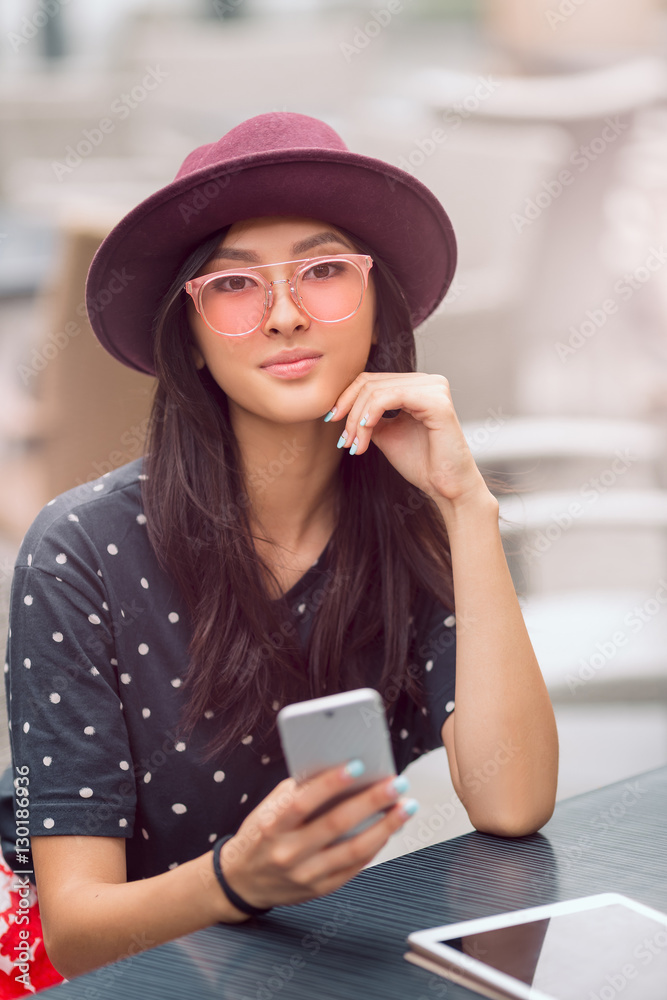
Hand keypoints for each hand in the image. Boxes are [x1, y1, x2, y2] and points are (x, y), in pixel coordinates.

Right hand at [216, 763, 416, 912]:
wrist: (241, 881)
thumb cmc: (261, 833)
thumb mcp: (270, 808)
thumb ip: (300, 790)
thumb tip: (342, 768)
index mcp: (273, 825)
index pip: (305, 800)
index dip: (332, 782)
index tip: (358, 765)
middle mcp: (289, 852)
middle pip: (336, 824)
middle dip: (371, 802)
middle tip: (396, 784)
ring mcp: (306, 874)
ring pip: (353, 850)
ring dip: (385, 827)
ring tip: (405, 807)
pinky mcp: (320, 889)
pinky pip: (354, 867)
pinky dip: (375, 846)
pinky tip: (390, 829)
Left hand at [325, 372, 489, 506]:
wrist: (445, 487)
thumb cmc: (421, 463)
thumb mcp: (386, 433)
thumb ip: (369, 416)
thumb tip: (341, 405)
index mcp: (417, 386)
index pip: (372, 380)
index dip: (347, 398)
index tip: (331, 420)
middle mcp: (428, 381)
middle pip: (371, 383)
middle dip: (350, 412)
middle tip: (344, 441)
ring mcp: (434, 388)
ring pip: (376, 391)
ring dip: (358, 420)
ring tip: (355, 445)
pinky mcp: (437, 401)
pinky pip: (391, 397)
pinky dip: (371, 415)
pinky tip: (365, 432)